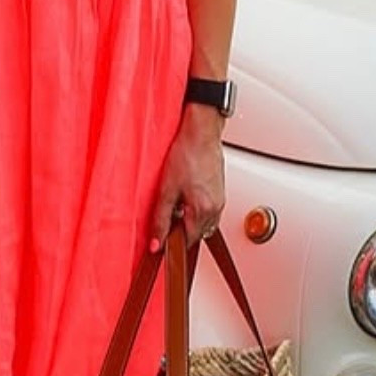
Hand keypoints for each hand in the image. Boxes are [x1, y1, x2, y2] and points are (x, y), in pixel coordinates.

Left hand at [149, 104, 225, 249]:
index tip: (160, 238)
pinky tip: (187, 193)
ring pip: (202, 223)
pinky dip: (196, 209)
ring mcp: (220, 201)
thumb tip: (156, 243)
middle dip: (180, 229)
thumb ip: (161, 220)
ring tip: (177, 199)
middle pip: (195, 233)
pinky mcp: (219, 192)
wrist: (202, 132)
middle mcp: (216, 209)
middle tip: (166, 211)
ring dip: (188, 219)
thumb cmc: (187, 154)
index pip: (187, 241)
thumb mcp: (166, 189)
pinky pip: (208, 211)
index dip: (171, 242)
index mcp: (204, 211)